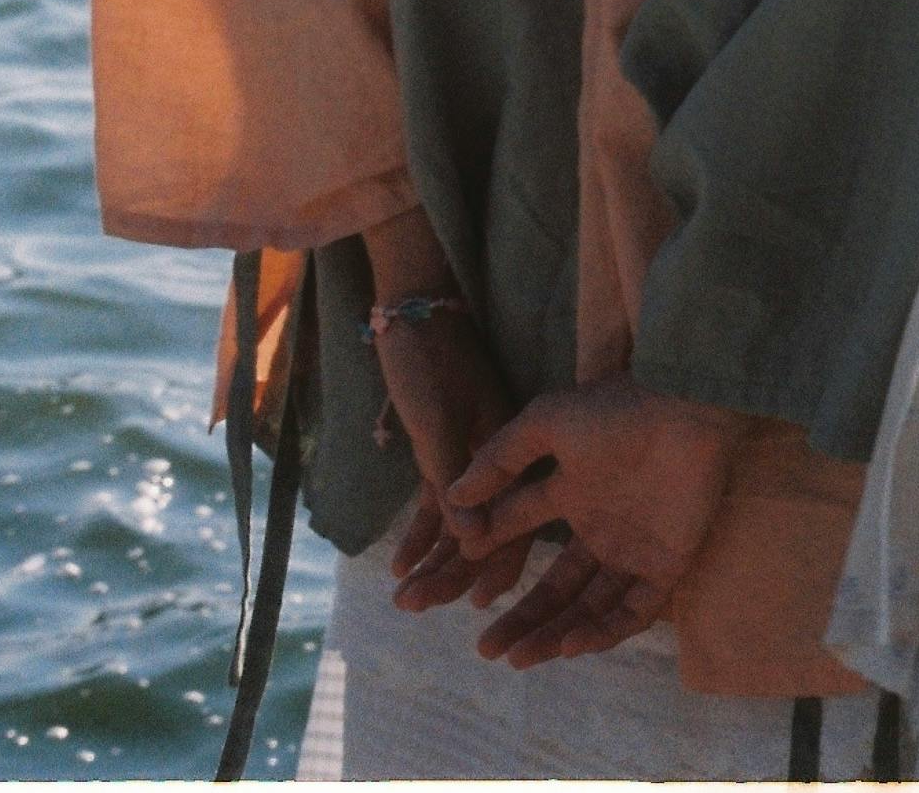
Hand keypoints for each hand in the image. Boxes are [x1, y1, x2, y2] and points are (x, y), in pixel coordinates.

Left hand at [377, 313, 536, 614]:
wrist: (409, 312)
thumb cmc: (430, 362)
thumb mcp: (438, 421)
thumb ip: (452, 480)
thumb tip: (471, 546)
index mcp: (514, 446)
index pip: (518, 519)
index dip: (501, 563)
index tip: (479, 605)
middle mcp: (499, 458)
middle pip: (485, 527)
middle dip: (454, 571)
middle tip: (416, 606)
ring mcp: (469, 455)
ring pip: (458, 520)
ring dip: (433, 558)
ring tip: (403, 598)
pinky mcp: (443, 450)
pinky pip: (437, 502)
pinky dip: (421, 532)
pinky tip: (399, 564)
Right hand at [446, 375, 741, 642]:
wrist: (685, 413)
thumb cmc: (620, 412)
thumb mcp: (549, 422)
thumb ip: (502, 457)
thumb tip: (452, 495)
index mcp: (572, 490)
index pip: (524, 529)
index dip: (494, 553)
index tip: (464, 583)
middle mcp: (600, 527)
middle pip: (555, 587)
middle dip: (522, 618)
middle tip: (485, 649)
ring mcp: (633, 550)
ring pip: (588, 608)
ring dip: (553, 634)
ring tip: (517, 657)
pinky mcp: (665, 567)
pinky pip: (631, 612)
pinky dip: (601, 632)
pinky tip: (569, 644)